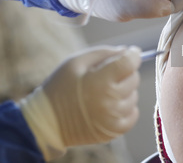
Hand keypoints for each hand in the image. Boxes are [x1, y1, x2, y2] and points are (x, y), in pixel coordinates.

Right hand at [20, 46, 140, 159]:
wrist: (48, 122)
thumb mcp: (75, 61)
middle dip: (125, 72)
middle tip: (108, 74)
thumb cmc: (60, 87)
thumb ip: (103, 53)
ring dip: (124, 90)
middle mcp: (110, 102)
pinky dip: (126, 106)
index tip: (130, 52)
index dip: (133, 55)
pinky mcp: (114, 131)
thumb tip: (126, 51)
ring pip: (134, 95)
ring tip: (104, 91)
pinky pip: (133, 113)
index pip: (130, 63)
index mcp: (100, 82)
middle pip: (134, 78)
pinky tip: (110, 104)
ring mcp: (113, 119)